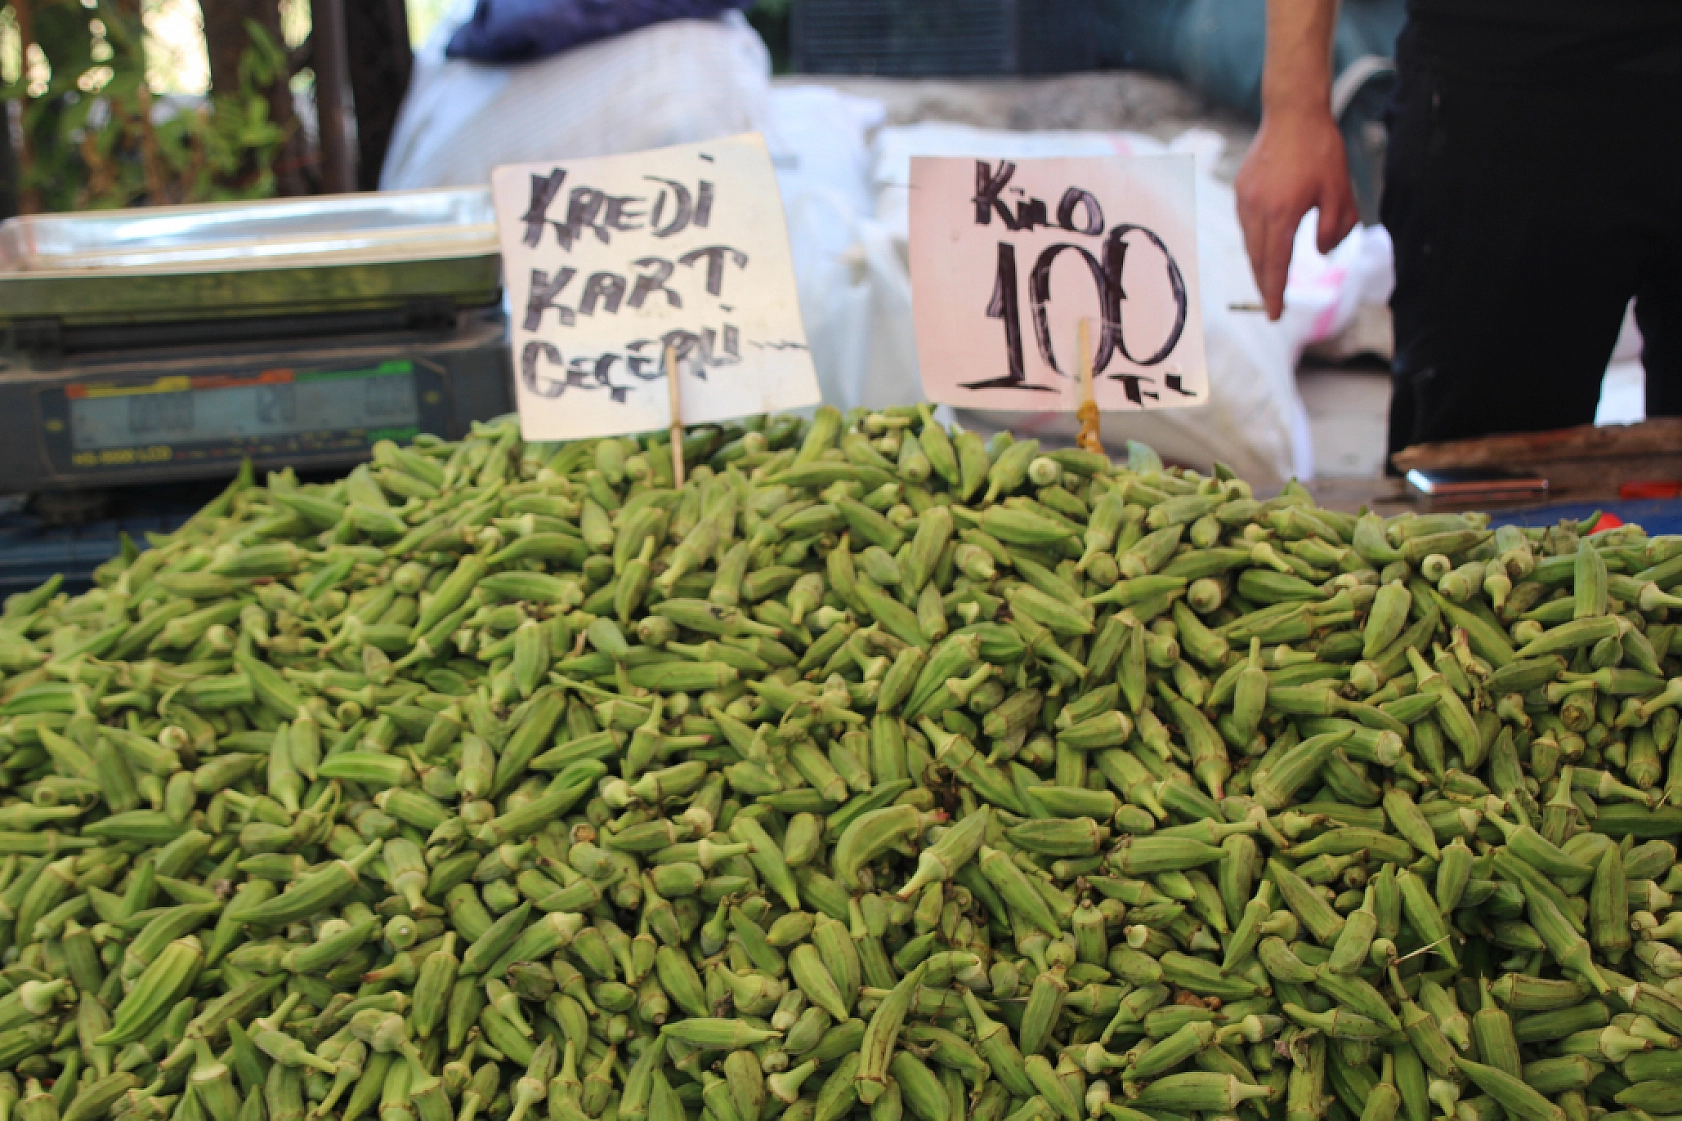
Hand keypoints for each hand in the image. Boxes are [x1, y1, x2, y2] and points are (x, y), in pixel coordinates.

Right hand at [1235, 108, 1359, 319]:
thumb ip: (1335, 229)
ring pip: (1250, 243)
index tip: (1276, 315)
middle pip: (1258, 259)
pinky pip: (1246, 224)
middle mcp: (1257, 209)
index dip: (1275, 293)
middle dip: (1265, 284)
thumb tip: (1319, 254)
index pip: (1276, 265)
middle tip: (1271, 303)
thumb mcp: (1341, 192)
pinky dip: (1255, 240)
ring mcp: (1244, 198)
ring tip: (1269, 277)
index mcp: (1282, 213)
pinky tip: (1265, 243)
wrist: (1293, 112)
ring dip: (1260, 263)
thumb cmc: (1322, 151)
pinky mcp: (1241, 188)